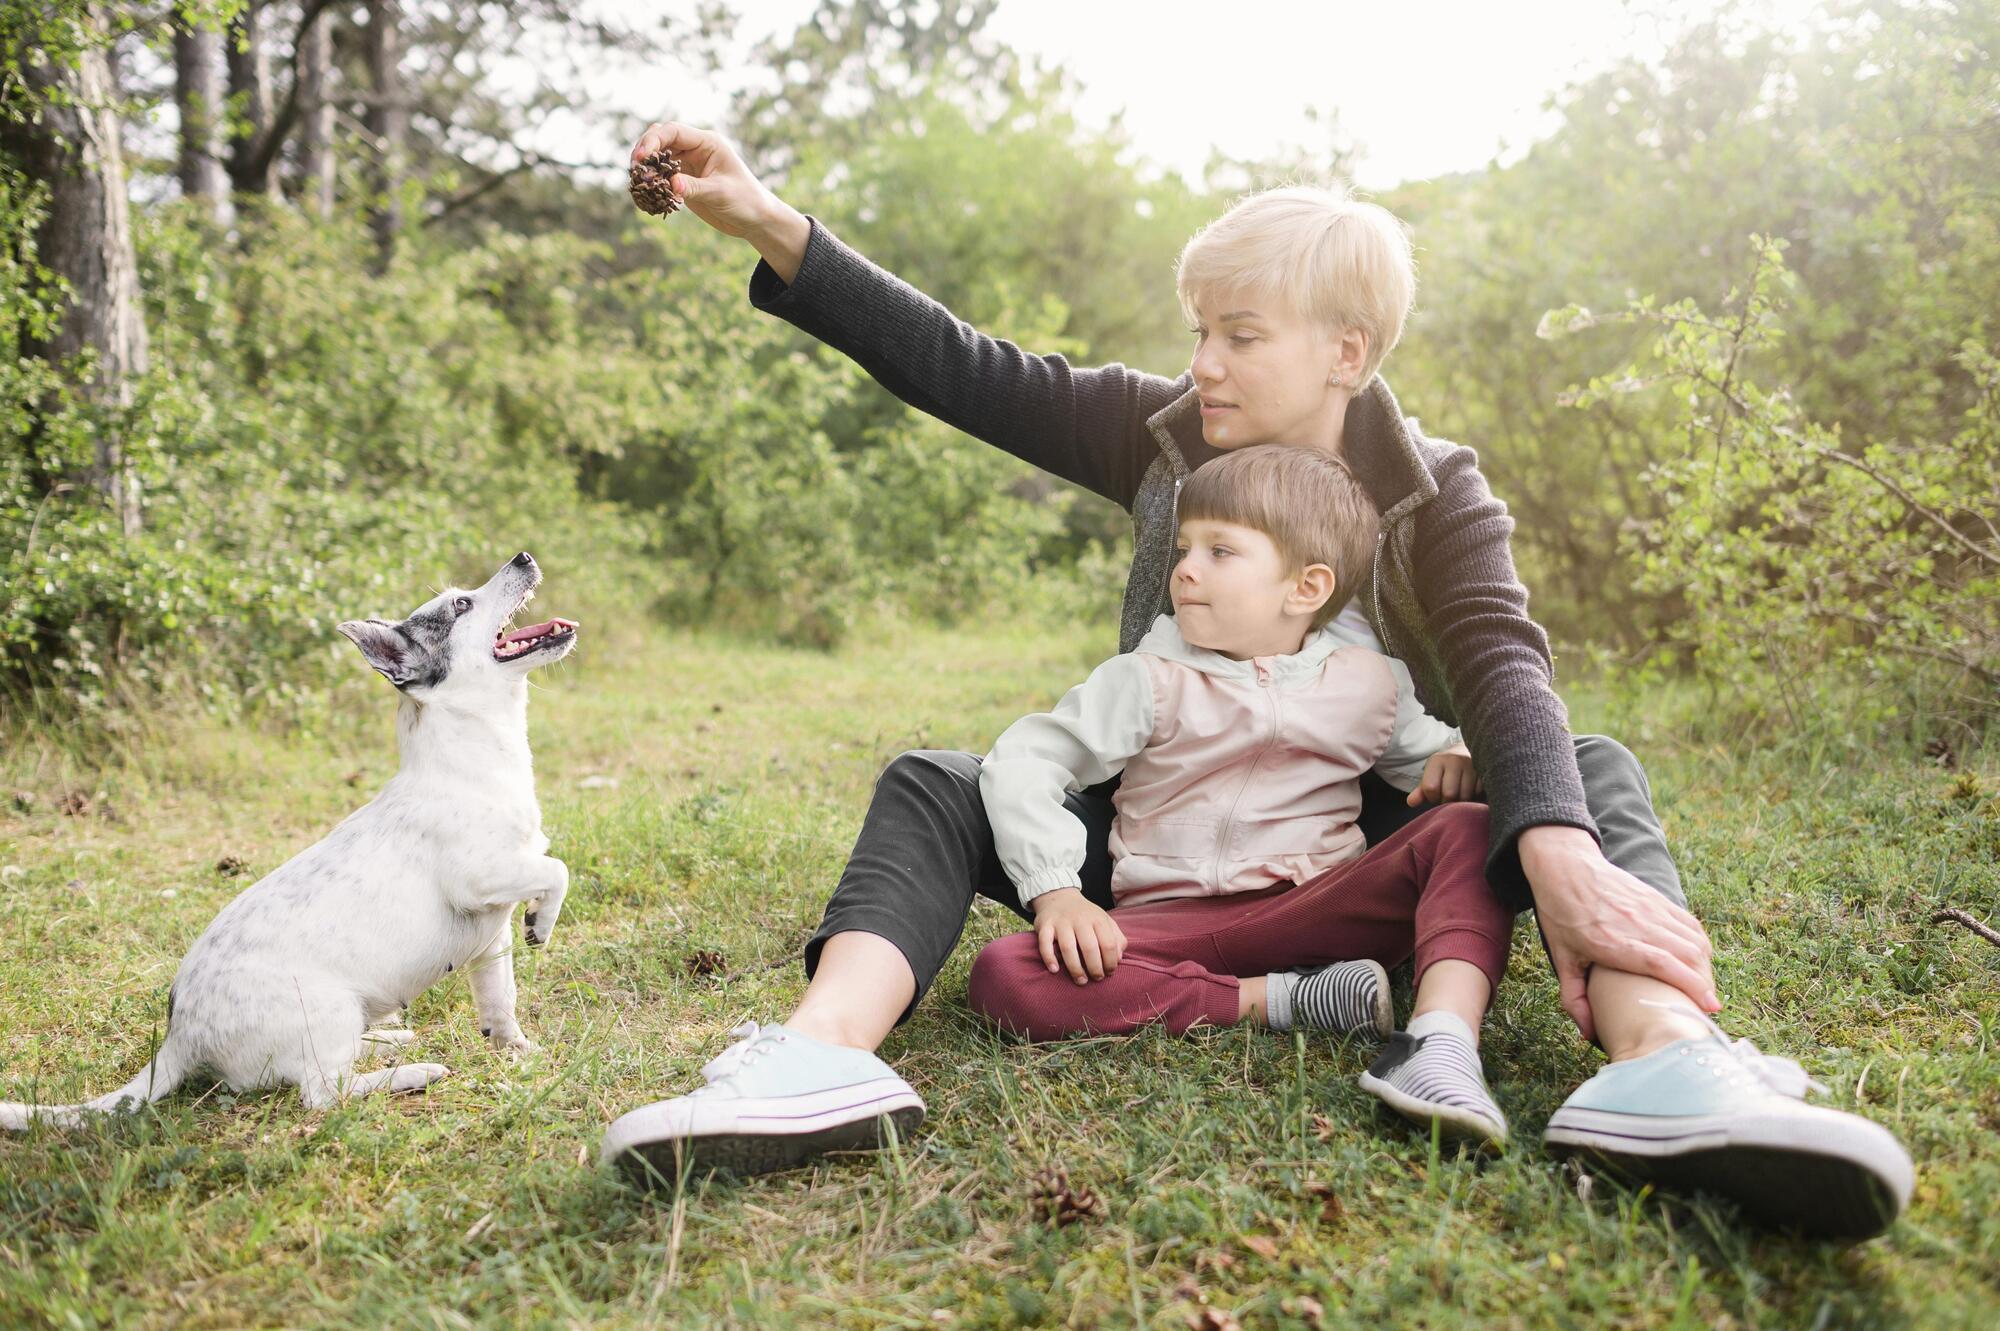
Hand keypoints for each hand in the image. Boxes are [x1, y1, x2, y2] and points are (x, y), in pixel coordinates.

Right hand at [629, 122, 809, 278]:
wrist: (755, 220)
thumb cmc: (746, 201)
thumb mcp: (720, 193)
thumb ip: (694, 187)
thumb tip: (671, 184)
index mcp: (707, 142)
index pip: (673, 131)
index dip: (653, 141)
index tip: (641, 157)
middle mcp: (695, 149)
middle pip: (660, 140)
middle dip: (644, 152)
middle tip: (635, 172)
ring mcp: (688, 165)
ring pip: (657, 159)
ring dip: (646, 169)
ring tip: (638, 185)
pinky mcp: (683, 181)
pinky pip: (661, 177)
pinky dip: (651, 184)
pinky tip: (645, 195)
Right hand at [1030, 888, 1126, 984]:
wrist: (1059, 897)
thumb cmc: (1085, 915)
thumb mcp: (1104, 920)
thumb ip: (1116, 938)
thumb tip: (1119, 959)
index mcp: (1097, 919)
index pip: (1108, 943)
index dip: (1110, 962)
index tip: (1109, 973)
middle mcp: (1080, 919)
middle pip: (1089, 947)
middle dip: (1095, 968)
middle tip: (1097, 978)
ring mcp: (1061, 922)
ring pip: (1068, 948)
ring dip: (1075, 968)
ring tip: (1081, 981)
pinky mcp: (1044, 925)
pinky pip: (1045, 943)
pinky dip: (1049, 958)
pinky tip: (1055, 970)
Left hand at [1407, 744, 1481, 805]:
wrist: (1465, 752)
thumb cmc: (1444, 769)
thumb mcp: (1430, 777)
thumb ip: (1421, 791)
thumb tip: (1411, 802)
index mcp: (1437, 761)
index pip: (1430, 788)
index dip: (1432, 797)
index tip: (1436, 794)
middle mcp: (1454, 760)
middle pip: (1449, 794)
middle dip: (1447, 801)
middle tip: (1448, 796)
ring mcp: (1471, 764)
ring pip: (1465, 796)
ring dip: (1461, 801)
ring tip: (1458, 793)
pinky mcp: (1484, 770)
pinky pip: (1478, 792)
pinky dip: (1473, 795)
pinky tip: (1470, 789)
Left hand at [1520, 825, 1718, 1042]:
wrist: (1565, 867)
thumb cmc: (1561, 914)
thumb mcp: (1561, 959)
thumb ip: (1573, 998)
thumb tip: (1588, 1034)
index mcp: (1614, 942)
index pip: (1663, 964)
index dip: (1691, 985)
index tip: (1710, 1006)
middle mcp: (1638, 924)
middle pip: (1688, 955)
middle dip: (1704, 983)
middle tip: (1705, 1006)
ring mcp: (1651, 909)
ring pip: (1694, 940)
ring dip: (1705, 966)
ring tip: (1703, 987)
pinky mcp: (1657, 898)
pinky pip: (1690, 923)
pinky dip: (1701, 944)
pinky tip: (1700, 960)